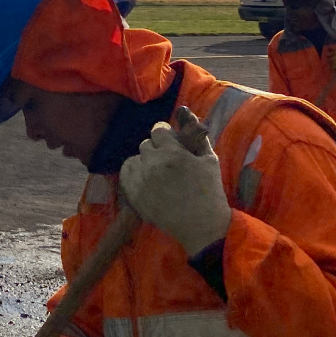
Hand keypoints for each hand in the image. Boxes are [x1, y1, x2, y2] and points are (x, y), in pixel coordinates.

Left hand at [119, 122, 231, 255]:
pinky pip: (126, 174)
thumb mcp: (209, 159)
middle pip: (146, 144)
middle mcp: (154, 164)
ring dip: (145, 162)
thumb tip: (185, 111)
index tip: (170, 142)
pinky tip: (146, 179)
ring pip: (135, 159)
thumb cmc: (209, 190)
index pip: (158, 130)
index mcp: (174, 153)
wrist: (202, 225)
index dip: (164, 135)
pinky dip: (134, 173)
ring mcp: (141, 181)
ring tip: (157, 173)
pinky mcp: (134, 195)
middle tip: (168, 162)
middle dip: (157, 149)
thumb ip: (197, 135)